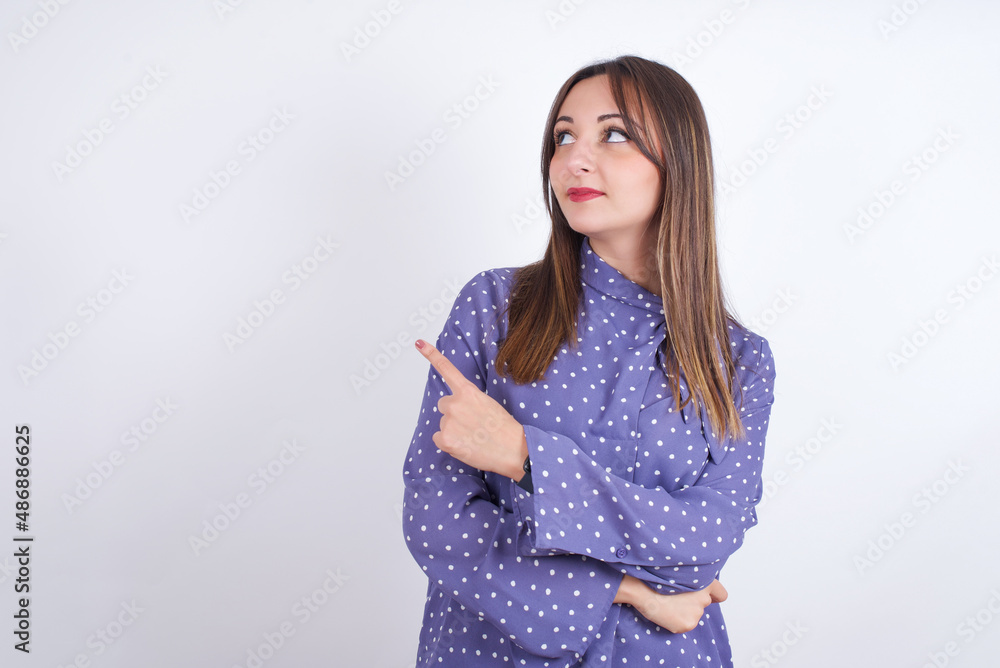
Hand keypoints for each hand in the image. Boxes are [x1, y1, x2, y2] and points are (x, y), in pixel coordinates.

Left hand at [415, 339, 527, 478]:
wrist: (513, 450)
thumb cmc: (504, 429)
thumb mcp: (488, 404)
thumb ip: (469, 401)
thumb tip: (457, 410)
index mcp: (468, 392)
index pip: (447, 370)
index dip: (431, 355)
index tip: (419, 343)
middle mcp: (454, 404)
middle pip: (444, 405)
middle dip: (454, 413)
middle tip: (473, 424)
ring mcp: (448, 422)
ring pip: (444, 423)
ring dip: (454, 429)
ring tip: (474, 436)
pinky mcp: (445, 439)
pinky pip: (438, 439)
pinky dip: (449, 443)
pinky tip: (465, 445)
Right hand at [615, 575, 727, 633]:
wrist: (643, 589)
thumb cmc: (658, 578)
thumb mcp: (679, 573)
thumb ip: (693, 581)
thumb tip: (696, 590)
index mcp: (705, 583)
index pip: (720, 594)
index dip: (715, 596)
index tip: (709, 596)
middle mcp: (704, 598)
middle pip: (704, 603)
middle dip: (693, 601)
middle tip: (676, 596)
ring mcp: (697, 612)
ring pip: (694, 614)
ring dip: (684, 611)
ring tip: (668, 603)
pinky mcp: (689, 624)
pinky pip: (686, 624)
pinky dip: (677, 620)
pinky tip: (667, 613)